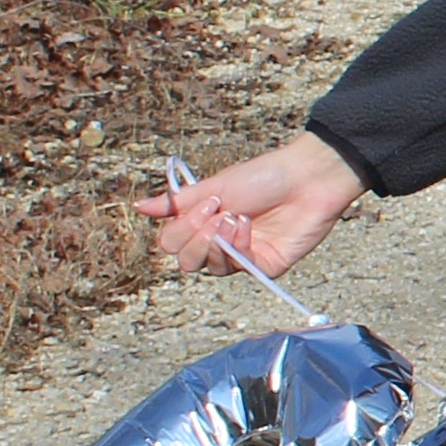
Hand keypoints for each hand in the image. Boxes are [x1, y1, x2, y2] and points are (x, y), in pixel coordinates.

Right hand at [142, 129, 365, 277]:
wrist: (306, 178)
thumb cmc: (264, 176)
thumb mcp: (215, 186)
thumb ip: (178, 203)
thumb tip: (139, 206)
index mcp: (204, 222)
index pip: (171, 242)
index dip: (181, 228)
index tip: (205, 204)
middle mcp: (219, 242)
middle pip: (185, 261)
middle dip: (196, 238)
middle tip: (219, 213)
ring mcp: (241, 256)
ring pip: (209, 268)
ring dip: (219, 241)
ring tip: (237, 217)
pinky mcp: (264, 266)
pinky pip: (239, 269)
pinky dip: (239, 247)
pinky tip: (249, 226)